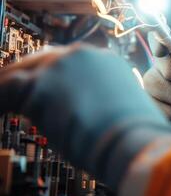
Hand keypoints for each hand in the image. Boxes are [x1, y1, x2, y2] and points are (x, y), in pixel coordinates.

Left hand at [0, 44, 170, 189]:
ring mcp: (61, 66)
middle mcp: (83, 55)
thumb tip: (82, 115)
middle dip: (25, 82)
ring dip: (8, 93)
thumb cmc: (134, 136)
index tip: (40, 93)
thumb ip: (100, 101)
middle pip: (39, 61)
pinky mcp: (42, 84)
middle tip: (10, 98)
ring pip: (19, 74)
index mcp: (106, 61)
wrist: (133, 140)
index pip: (67, 62)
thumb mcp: (122, 109)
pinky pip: (4, 90)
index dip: (50, 78)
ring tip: (2, 105)